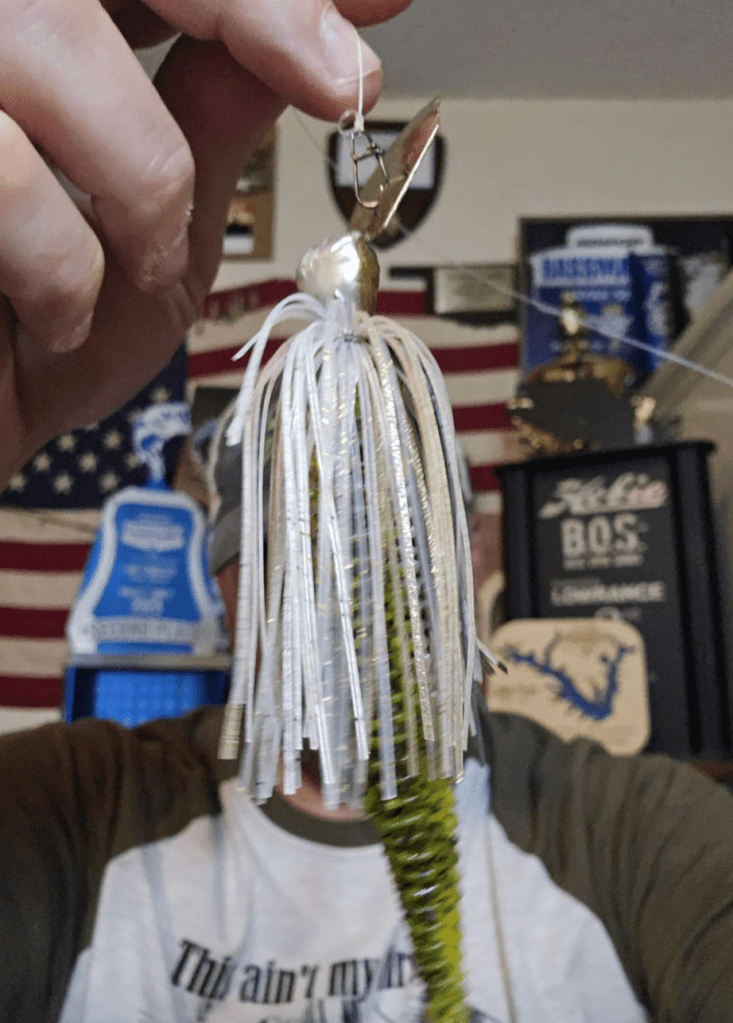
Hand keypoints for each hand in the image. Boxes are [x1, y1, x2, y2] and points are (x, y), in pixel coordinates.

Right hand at [0, 0, 412, 487]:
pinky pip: (4, 168)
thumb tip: (322, 42)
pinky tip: (62, 310)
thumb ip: (215, 124)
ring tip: (142, 264)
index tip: (379, 5)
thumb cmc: (50, 335)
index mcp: (59, 36)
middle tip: (336, 80)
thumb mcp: (167, 229)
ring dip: (142, 178)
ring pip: (49, 37)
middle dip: (247, 3)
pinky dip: (63, 260)